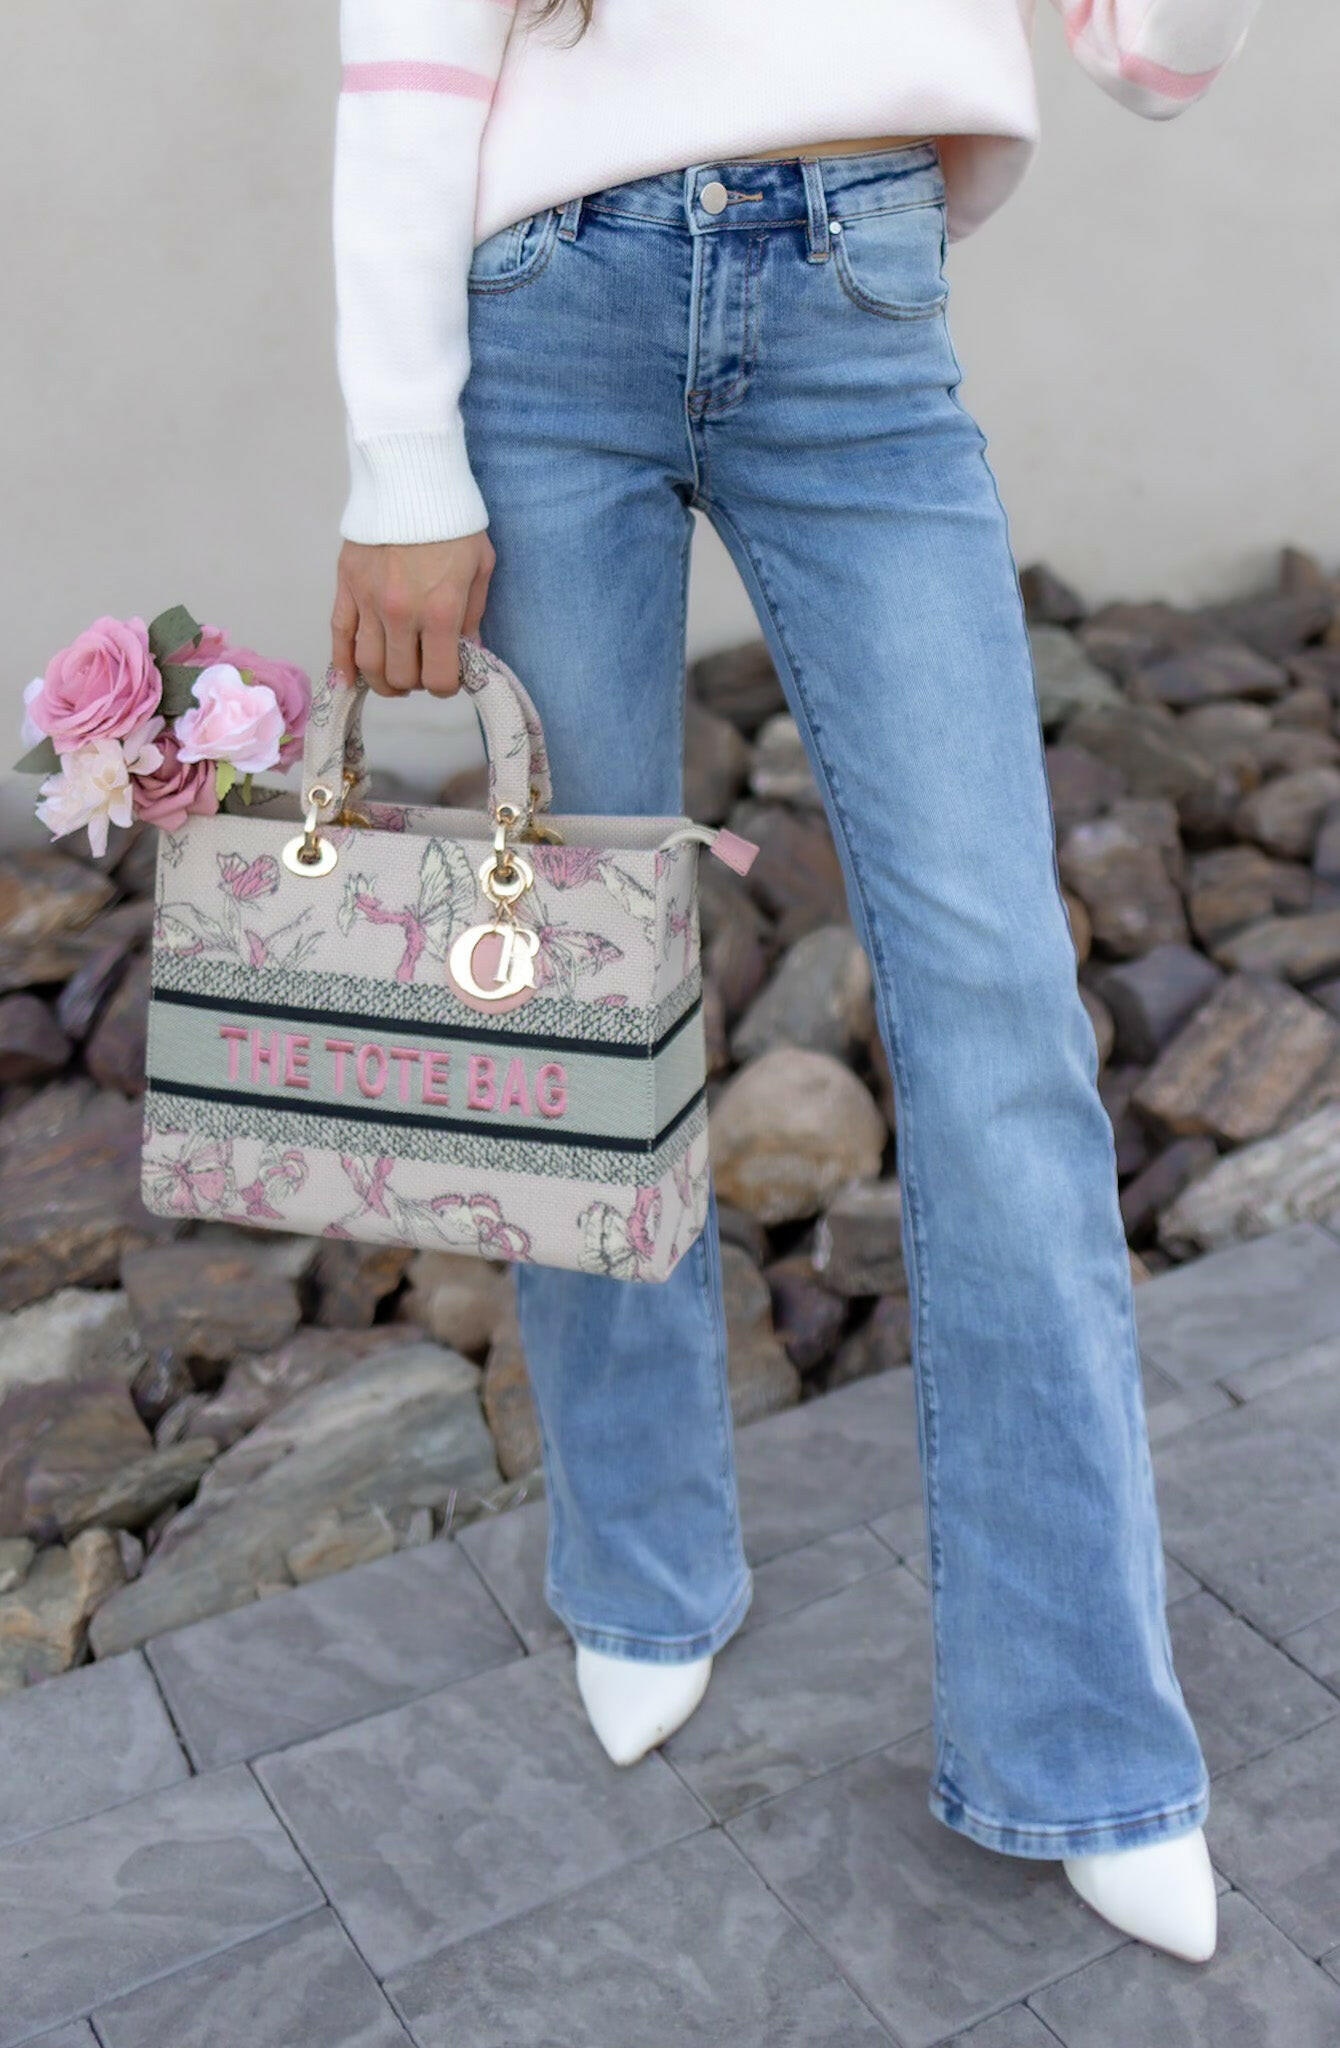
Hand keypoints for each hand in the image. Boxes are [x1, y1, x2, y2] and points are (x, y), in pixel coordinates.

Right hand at [330, 532, 495, 699]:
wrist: (411, 477)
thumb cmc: (453, 520)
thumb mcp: (480, 567)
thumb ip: (473, 615)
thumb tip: (468, 652)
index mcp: (440, 612)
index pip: (438, 678)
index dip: (446, 686)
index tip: (449, 677)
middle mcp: (401, 614)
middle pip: (401, 676)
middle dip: (416, 683)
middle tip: (423, 671)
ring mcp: (369, 602)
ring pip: (368, 664)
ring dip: (382, 681)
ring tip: (394, 679)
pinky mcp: (346, 587)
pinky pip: (339, 636)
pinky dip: (342, 664)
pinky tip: (349, 680)